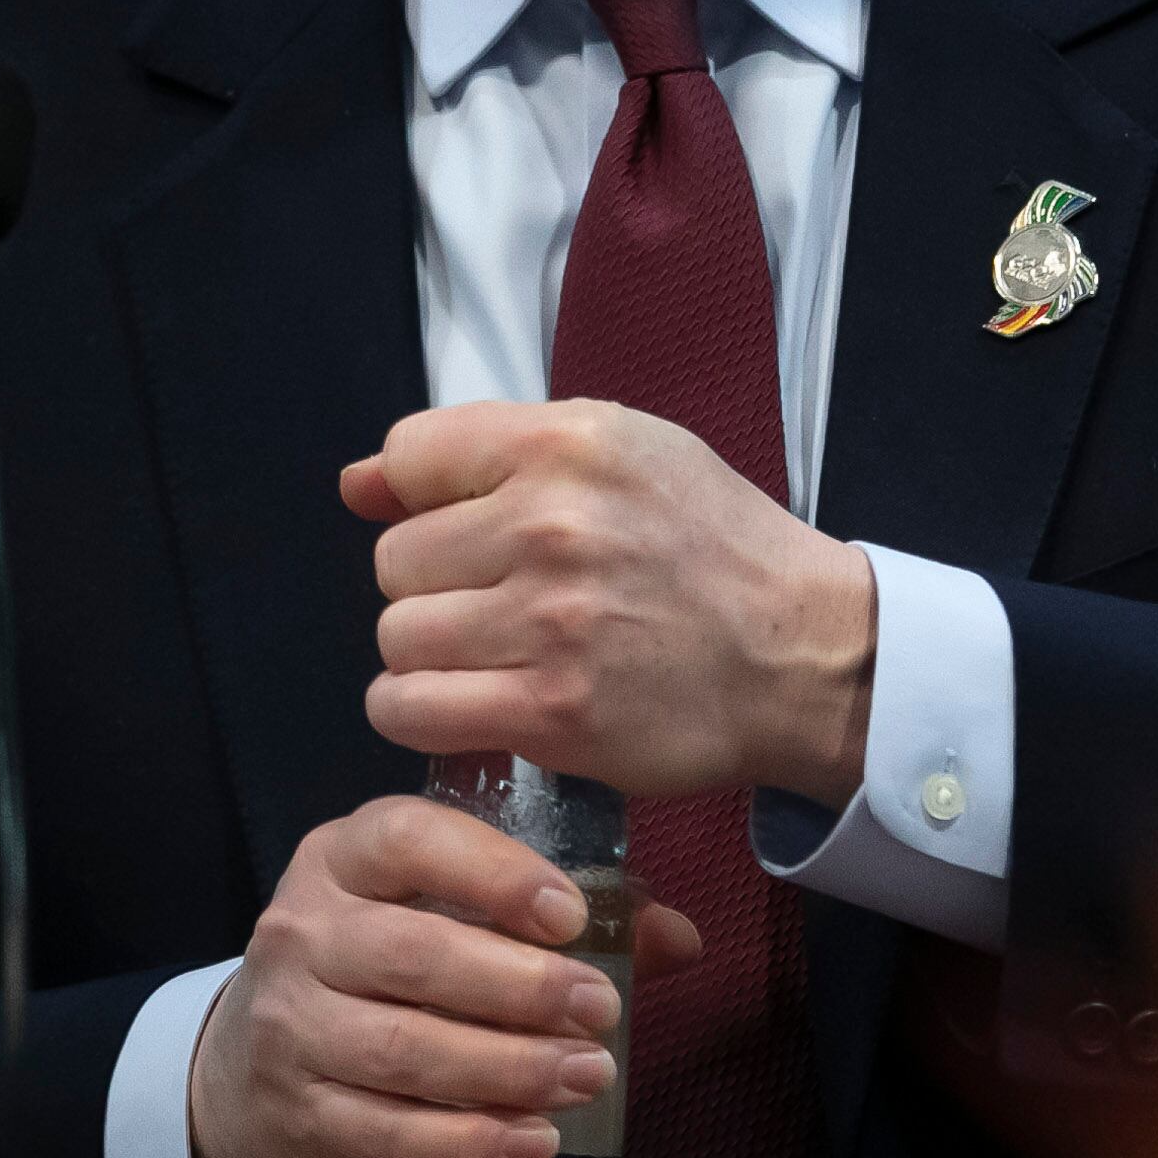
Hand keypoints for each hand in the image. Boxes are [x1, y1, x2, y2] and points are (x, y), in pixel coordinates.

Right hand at [184, 796, 701, 1157]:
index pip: (406, 840)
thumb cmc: (379, 967)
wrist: (251, 1065)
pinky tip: (531, 1142)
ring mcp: (292, 1025)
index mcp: (342, 857)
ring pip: (402, 1050)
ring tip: (585, 1078)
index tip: (569, 915)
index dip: (492, 873)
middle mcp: (303, 931)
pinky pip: (386, 1134)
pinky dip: (465, 1143)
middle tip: (599, 1013)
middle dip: (518, 987)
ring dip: (505, 1070)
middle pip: (411, 955)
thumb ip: (557, 918)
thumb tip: (678, 939)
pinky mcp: (300, 1111)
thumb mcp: (439, 911)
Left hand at [345, 400, 877, 803]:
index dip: (421, 500)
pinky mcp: (550, 713)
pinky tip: (466, 703)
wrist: (800, 653)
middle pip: (395, 560)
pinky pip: (411, 709)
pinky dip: (420, 712)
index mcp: (570, 444)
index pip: (409, 455)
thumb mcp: (622, 452)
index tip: (466, 532)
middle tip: (499, 602)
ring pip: (398, 637)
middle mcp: (552, 524)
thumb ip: (488, 453)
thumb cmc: (711, 547)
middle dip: (434, 585)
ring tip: (490, 656)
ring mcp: (549, 622)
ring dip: (430, 654)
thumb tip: (358, 484)